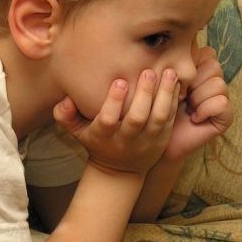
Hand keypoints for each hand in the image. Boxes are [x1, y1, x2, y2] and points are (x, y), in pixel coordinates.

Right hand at [54, 68, 178, 174]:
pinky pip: (170, 119)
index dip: (113, 102)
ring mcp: (146, 141)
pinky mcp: (162, 139)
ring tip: (168, 73)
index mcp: (103, 137)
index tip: (119, 81)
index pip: (107, 120)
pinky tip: (176, 82)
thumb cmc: (97, 141)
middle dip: (144, 94)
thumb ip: (65, 115)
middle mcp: (126, 140)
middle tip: (148, 71)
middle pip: (136, 118)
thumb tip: (66, 99)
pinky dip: (174, 100)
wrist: (120, 170)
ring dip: (165, 95)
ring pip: (158, 118)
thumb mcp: (77, 132)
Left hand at [163, 46, 232, 160]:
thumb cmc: (155, 108)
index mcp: (200, 68)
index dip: (189, 67)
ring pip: (218, 84)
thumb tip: (172, 40)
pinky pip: (222, 102)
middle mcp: (213, 80)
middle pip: (213, 66)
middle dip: (193, 83)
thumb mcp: (161, 80)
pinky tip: (194, 118)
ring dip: (198, 98)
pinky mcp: (226, 116)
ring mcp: (221, 97)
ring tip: (187, 108)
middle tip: (181, 97)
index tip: (174, 82)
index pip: (205, 53)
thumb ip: (171, 61)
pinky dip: (205, 110)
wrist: (156, 138)